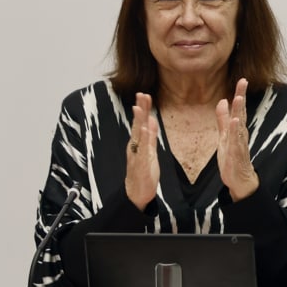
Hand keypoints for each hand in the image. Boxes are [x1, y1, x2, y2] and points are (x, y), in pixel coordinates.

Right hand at [125, 91, 159, 209]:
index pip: (140, 122)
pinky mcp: (141, 164)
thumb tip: (152, 121)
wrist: (137, 192)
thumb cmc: (143, 171)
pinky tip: (145, 130)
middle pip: (137, 124)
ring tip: (139, 108)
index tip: (144, 94)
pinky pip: (142, 150)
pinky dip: (144, 140)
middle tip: (141, 94)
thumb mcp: (149, 151)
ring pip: (138, 135)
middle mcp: (135, 146)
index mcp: (138, 143)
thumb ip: (150, 137)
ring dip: (139, 122)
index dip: (142, 108)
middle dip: (140, 109)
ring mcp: (137, 154)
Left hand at [216, 78, 259, 201]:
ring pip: (240, 125)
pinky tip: (235, 122)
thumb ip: (223, 119)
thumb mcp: (224, 135)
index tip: (242, 80)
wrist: (239, 179)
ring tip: (238, 98)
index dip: (240, 94)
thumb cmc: (232, 157)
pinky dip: (236, 131)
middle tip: (243, 82)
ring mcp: (239, 144)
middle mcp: (241, 134)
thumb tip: (221, 101)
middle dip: (241, 97)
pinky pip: (237, 141)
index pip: (239, 109)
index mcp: (237, 129)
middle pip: (242, 113)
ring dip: (240, 112)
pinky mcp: (236, 154)